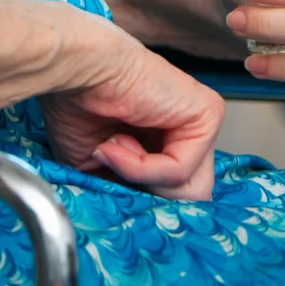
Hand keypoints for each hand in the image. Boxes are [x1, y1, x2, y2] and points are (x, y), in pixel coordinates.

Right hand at [39, 32, 225, 200]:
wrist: (75, 69)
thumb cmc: (78, 107)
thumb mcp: (104, 168)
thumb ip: (134, 191)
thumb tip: (151, 216)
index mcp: (169, 140)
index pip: (176, 195)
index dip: (144, 203)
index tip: (112, 191)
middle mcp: (190, 131)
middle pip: (189, 197)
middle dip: (146, 194)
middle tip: (113, 167)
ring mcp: (203, 123)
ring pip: (189, 190)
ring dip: (141, 179)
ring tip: (113, 147)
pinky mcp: (209, 115)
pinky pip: (181, 169)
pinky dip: (142, 167)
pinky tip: (118, 139)